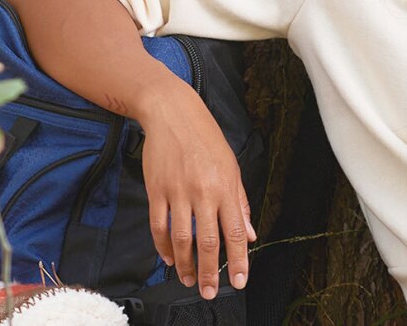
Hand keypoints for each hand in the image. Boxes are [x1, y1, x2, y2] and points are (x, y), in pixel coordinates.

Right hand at [138, 82, 255, 299]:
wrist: (173, 114)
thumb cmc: (207, 140)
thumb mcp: (232, 167)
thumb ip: (240, 203)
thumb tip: (249, 235)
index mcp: (226, 187)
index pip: (235, 231)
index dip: (238, 260)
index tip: (239, 280)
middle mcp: (203, 192)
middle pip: (208, 241)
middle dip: (211, 271)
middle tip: (211, 292)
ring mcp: (178, 192)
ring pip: (181, 239)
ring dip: (186, 264)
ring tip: (190, 280)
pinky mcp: (156, 191)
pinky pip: (158, 226)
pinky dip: (163, 247)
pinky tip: (169, 259)